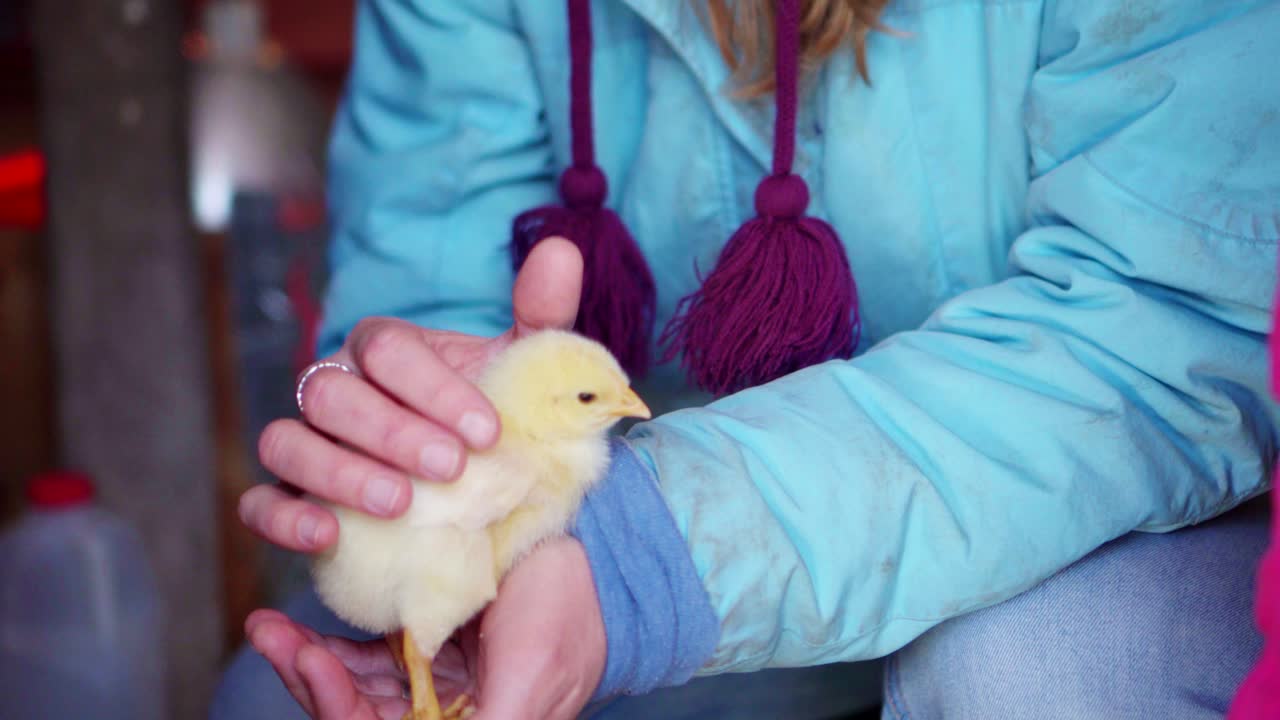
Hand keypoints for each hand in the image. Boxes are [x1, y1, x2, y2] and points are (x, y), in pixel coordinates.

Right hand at [239, 238, 583, 551]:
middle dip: (392, 431)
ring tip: (400, 504)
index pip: (387, 350)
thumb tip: (560, 249)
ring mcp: (303, 442)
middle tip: (451, 468)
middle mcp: (332, 386)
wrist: (473, 487)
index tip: (488, 433)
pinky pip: (260, 504)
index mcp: (382, 349)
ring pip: (286, 443)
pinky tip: (329, 535)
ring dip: (339, 473)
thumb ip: (543, 313)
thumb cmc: (489, 419)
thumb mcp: (523, 369)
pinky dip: (284, 518)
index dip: (435, 389)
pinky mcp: (288, 499)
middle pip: (332, 394)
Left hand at [248, 537, 606, 719]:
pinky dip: (331, 645)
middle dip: (310, 681)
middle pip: (356, 716)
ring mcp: (432, 682)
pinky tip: (299, 627)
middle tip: (272, 634)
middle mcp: (443, 717)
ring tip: (270, 627)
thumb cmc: (566, 623)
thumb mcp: (523, 687)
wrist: (593, 559)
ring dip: (307, 662)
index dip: (337, 710)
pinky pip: (365, 657)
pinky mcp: (427, 645)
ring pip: (352, 688)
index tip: (311, 660)